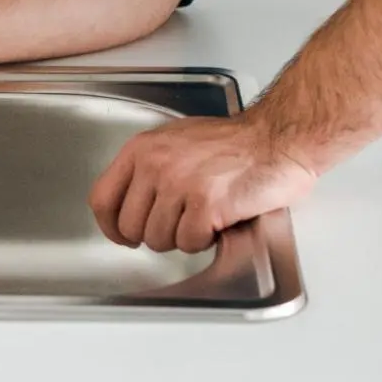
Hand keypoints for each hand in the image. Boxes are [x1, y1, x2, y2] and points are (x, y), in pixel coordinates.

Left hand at [88, 115, 316, 253]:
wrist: (278, 139)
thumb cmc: (236, 142)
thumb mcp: (177, 141)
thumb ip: (149, 168)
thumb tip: (130, 205)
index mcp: (142, 149)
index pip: (102, 199)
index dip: (110, 227)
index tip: (123, 236)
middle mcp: (155, 165)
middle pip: (130, 227)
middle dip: (155, 234)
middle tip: (181, 223)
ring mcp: (179, 184)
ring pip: (158, 240)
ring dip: (183, 237)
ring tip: (204, 215)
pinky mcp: (205, 205)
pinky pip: (189, 243)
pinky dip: (205, 240)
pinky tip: (218, 220)